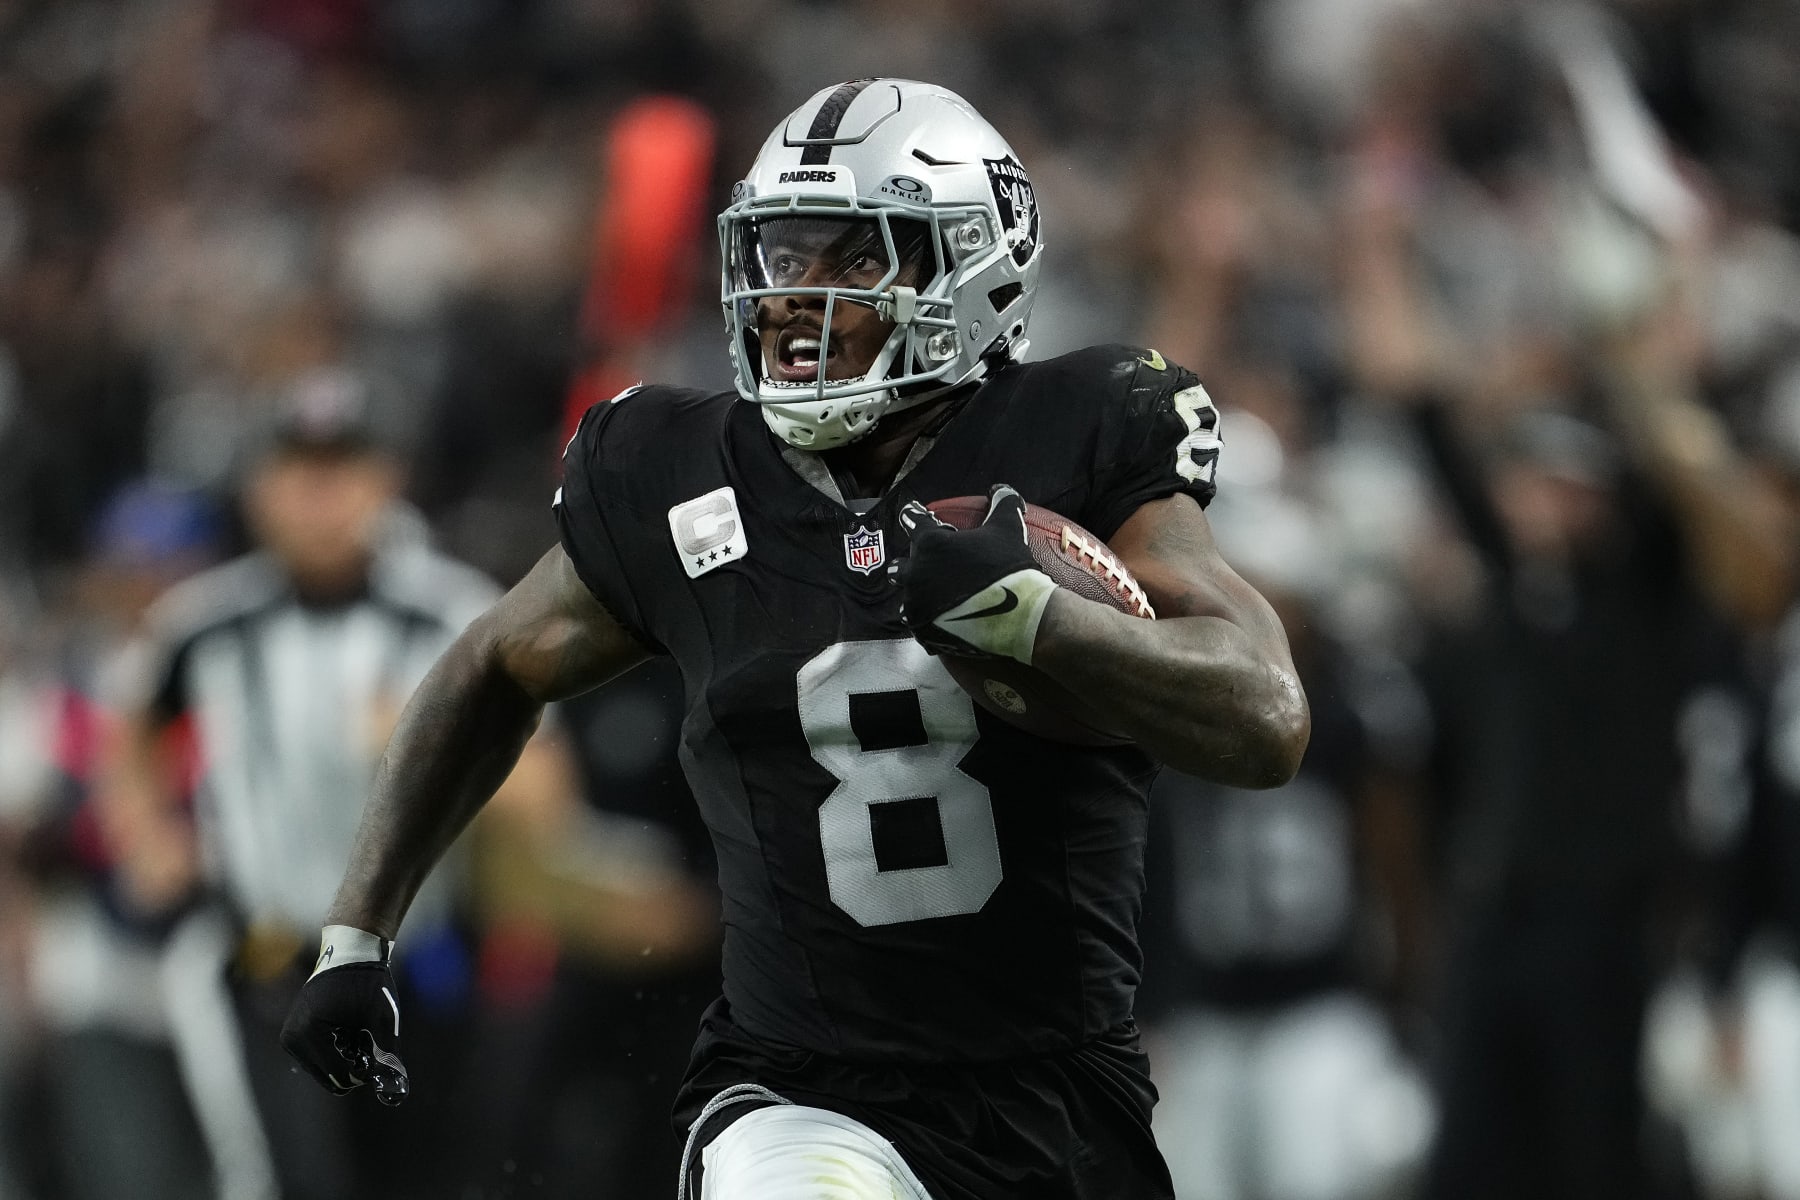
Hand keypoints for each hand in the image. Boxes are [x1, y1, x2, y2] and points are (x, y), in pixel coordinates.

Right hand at [280, 925, 408, 1104]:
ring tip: (357, 1030)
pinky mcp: (292, 1035)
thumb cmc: (367, 981)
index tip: (378, 1052)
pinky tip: (347, 1029)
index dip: (365, 1071)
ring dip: (345, 1059)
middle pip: (329, 1078)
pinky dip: (336, 1052)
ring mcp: (290, 1037)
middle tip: (367, 1038)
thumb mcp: (382, 1015)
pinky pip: (318, 1059)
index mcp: (310, 1033)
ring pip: (324, 1071)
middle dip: (353, 1065)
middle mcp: (292, 1038)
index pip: (339, 1075)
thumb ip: (388, 1051)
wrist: (349, 952)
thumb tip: (397, 1083)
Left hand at [896, 483, 1057, 663]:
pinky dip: (928, 622)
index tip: (912, 511)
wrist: (1016, 616)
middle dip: (907, 564)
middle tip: (919, 564)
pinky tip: (937, 622)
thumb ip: (1002, 503)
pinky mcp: (924, 631)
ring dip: (915, 596)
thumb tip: (1001, 488)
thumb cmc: (1008, 567)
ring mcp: (917, 605)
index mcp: (930, 544)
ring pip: (906, 600)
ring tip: (927, 598)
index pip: (913, 521)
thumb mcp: (1008, 528)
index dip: (914, 514)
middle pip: (900, 567)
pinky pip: (919, 626)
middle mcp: (915, 573)